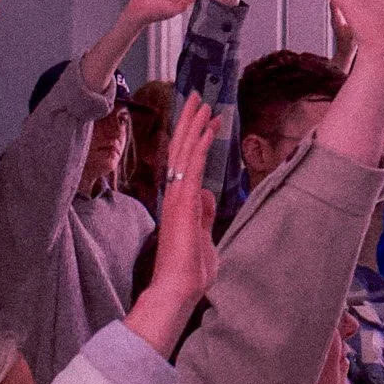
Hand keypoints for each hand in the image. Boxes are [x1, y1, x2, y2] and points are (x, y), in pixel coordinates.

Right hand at [126, 99, 218, 356]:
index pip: (186, 161)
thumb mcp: (203, 237)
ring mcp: (177, 195)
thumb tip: (207, 196)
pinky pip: (193, 164)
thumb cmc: (191, 270)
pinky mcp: (184, 200)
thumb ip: (204, 215)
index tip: (203, 118)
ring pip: (185, 150)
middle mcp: (175, 193)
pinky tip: (208, 127)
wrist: (179, 287)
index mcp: (180, 201)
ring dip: (194, 124)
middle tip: (197, 96)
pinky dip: (200, 143)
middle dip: (189, 120)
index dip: (193, 137)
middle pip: (181, 147)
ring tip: (203, 101)